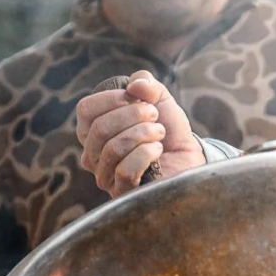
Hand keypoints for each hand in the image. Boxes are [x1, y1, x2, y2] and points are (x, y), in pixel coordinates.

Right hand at [76, 70, 204, 197]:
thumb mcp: (159, 99)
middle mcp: (92, 154)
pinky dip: (146, 154)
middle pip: (99, 128)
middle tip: (155, 116)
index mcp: (93, 130)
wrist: (189, 158)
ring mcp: (104, 176)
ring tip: (159, 133)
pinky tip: (157, 151)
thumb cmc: (168, 130)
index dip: (114, 98)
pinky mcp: (121, 192)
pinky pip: (125, 170)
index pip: (86, 109)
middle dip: (133, 115)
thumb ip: (146, 84)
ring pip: (113, 148)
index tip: (139, 97)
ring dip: (144, 134)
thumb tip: (136, 85)